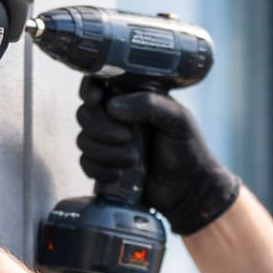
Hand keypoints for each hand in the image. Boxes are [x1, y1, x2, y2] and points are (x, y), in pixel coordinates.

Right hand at [75, 77, 239, 234]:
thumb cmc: (188, 148)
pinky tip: (118, 175)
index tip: (95, 100)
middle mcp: (116, 118)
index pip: (99, 84)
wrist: (190, 188)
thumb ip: (149, 105)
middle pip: (85, 113)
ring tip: (132, 160)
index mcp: (133, 98)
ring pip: (83, 140)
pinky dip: (100, 170)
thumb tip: (112, 106)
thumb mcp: (178, 119)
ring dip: (104, 152)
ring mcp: (109, 143)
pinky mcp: (105, 166)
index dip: (89, 89)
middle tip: (127, 138)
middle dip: (101, 127)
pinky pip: (86, 164)